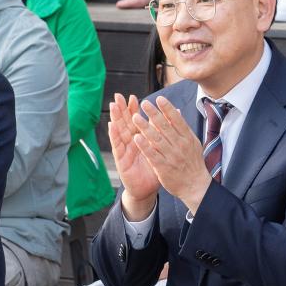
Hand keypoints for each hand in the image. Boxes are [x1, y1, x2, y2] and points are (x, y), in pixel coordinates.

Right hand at [108, 93, 159, 215]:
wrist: (146, 189)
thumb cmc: (154, 169)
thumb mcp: (160, 151)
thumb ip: (163, 135)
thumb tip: (174, 118)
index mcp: (141, 139)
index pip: (136, 122)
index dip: (134, 110)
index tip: (134, 97)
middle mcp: (131, 143)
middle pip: (125, 123)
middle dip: (122, 110)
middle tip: (118, 96)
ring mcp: (125, 151)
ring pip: (119, 132)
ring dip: (115, 119)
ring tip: (112, 107)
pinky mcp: (121, 160)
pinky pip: (118, 146)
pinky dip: (114, 136)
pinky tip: (112, 126)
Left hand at [131, 97, 213, 212]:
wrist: (195, 185)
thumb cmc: (193, 163)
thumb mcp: (192, 143)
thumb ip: (182, 128)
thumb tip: (176, 111)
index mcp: (187, 138)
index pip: (177, 120)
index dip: (167, 109)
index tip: (159, 99)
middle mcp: (180, 145)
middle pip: (165, 127)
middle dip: (154, 114)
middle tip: (144, 103)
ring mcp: (171, 156)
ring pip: (156, 139)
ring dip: (145, 127)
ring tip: (135, 117)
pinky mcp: (163, 167)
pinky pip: (152, 154)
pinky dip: (144, 146)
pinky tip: (136, 138)